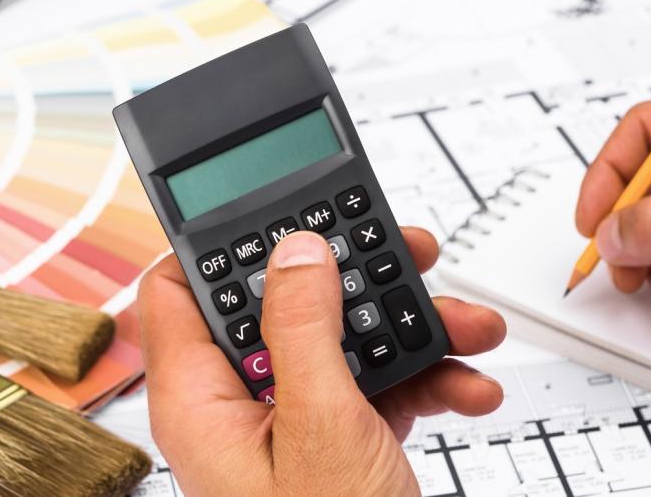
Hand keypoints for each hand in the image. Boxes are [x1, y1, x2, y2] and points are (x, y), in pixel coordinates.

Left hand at [138, 228, 505, 495]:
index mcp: (201, 401)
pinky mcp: (339, 442)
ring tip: (468, 325)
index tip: (278, 207)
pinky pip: (378, 389)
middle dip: (354, 281)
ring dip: (413, 330)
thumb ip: (304, 332)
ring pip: (343, 343)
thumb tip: (295, 250)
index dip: (221, 244)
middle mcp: (241, 407)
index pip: (178, 293)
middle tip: (405, 251)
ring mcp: (293, 425)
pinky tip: (471, 385)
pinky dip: (429, 382)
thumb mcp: (322, 428)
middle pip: (283, 306)